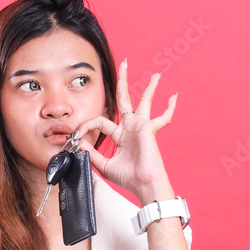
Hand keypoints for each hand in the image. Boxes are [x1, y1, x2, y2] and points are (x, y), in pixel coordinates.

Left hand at [76, 60, 177, 203]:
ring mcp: (140, 127)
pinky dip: (169, 109)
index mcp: (119, 135)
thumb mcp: (103, 165)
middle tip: (124, 64)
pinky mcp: (148, 130)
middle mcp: (130, 128)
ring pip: (144, 102)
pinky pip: (162, 118)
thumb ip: (91, 152)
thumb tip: (78, 141)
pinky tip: (174, 97)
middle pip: (124, 99)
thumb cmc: (127, 177)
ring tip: (156, 75)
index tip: (75, 135)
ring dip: (150, 87)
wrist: (142, 185)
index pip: (100, 121)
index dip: (85, 126)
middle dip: (122, 81)